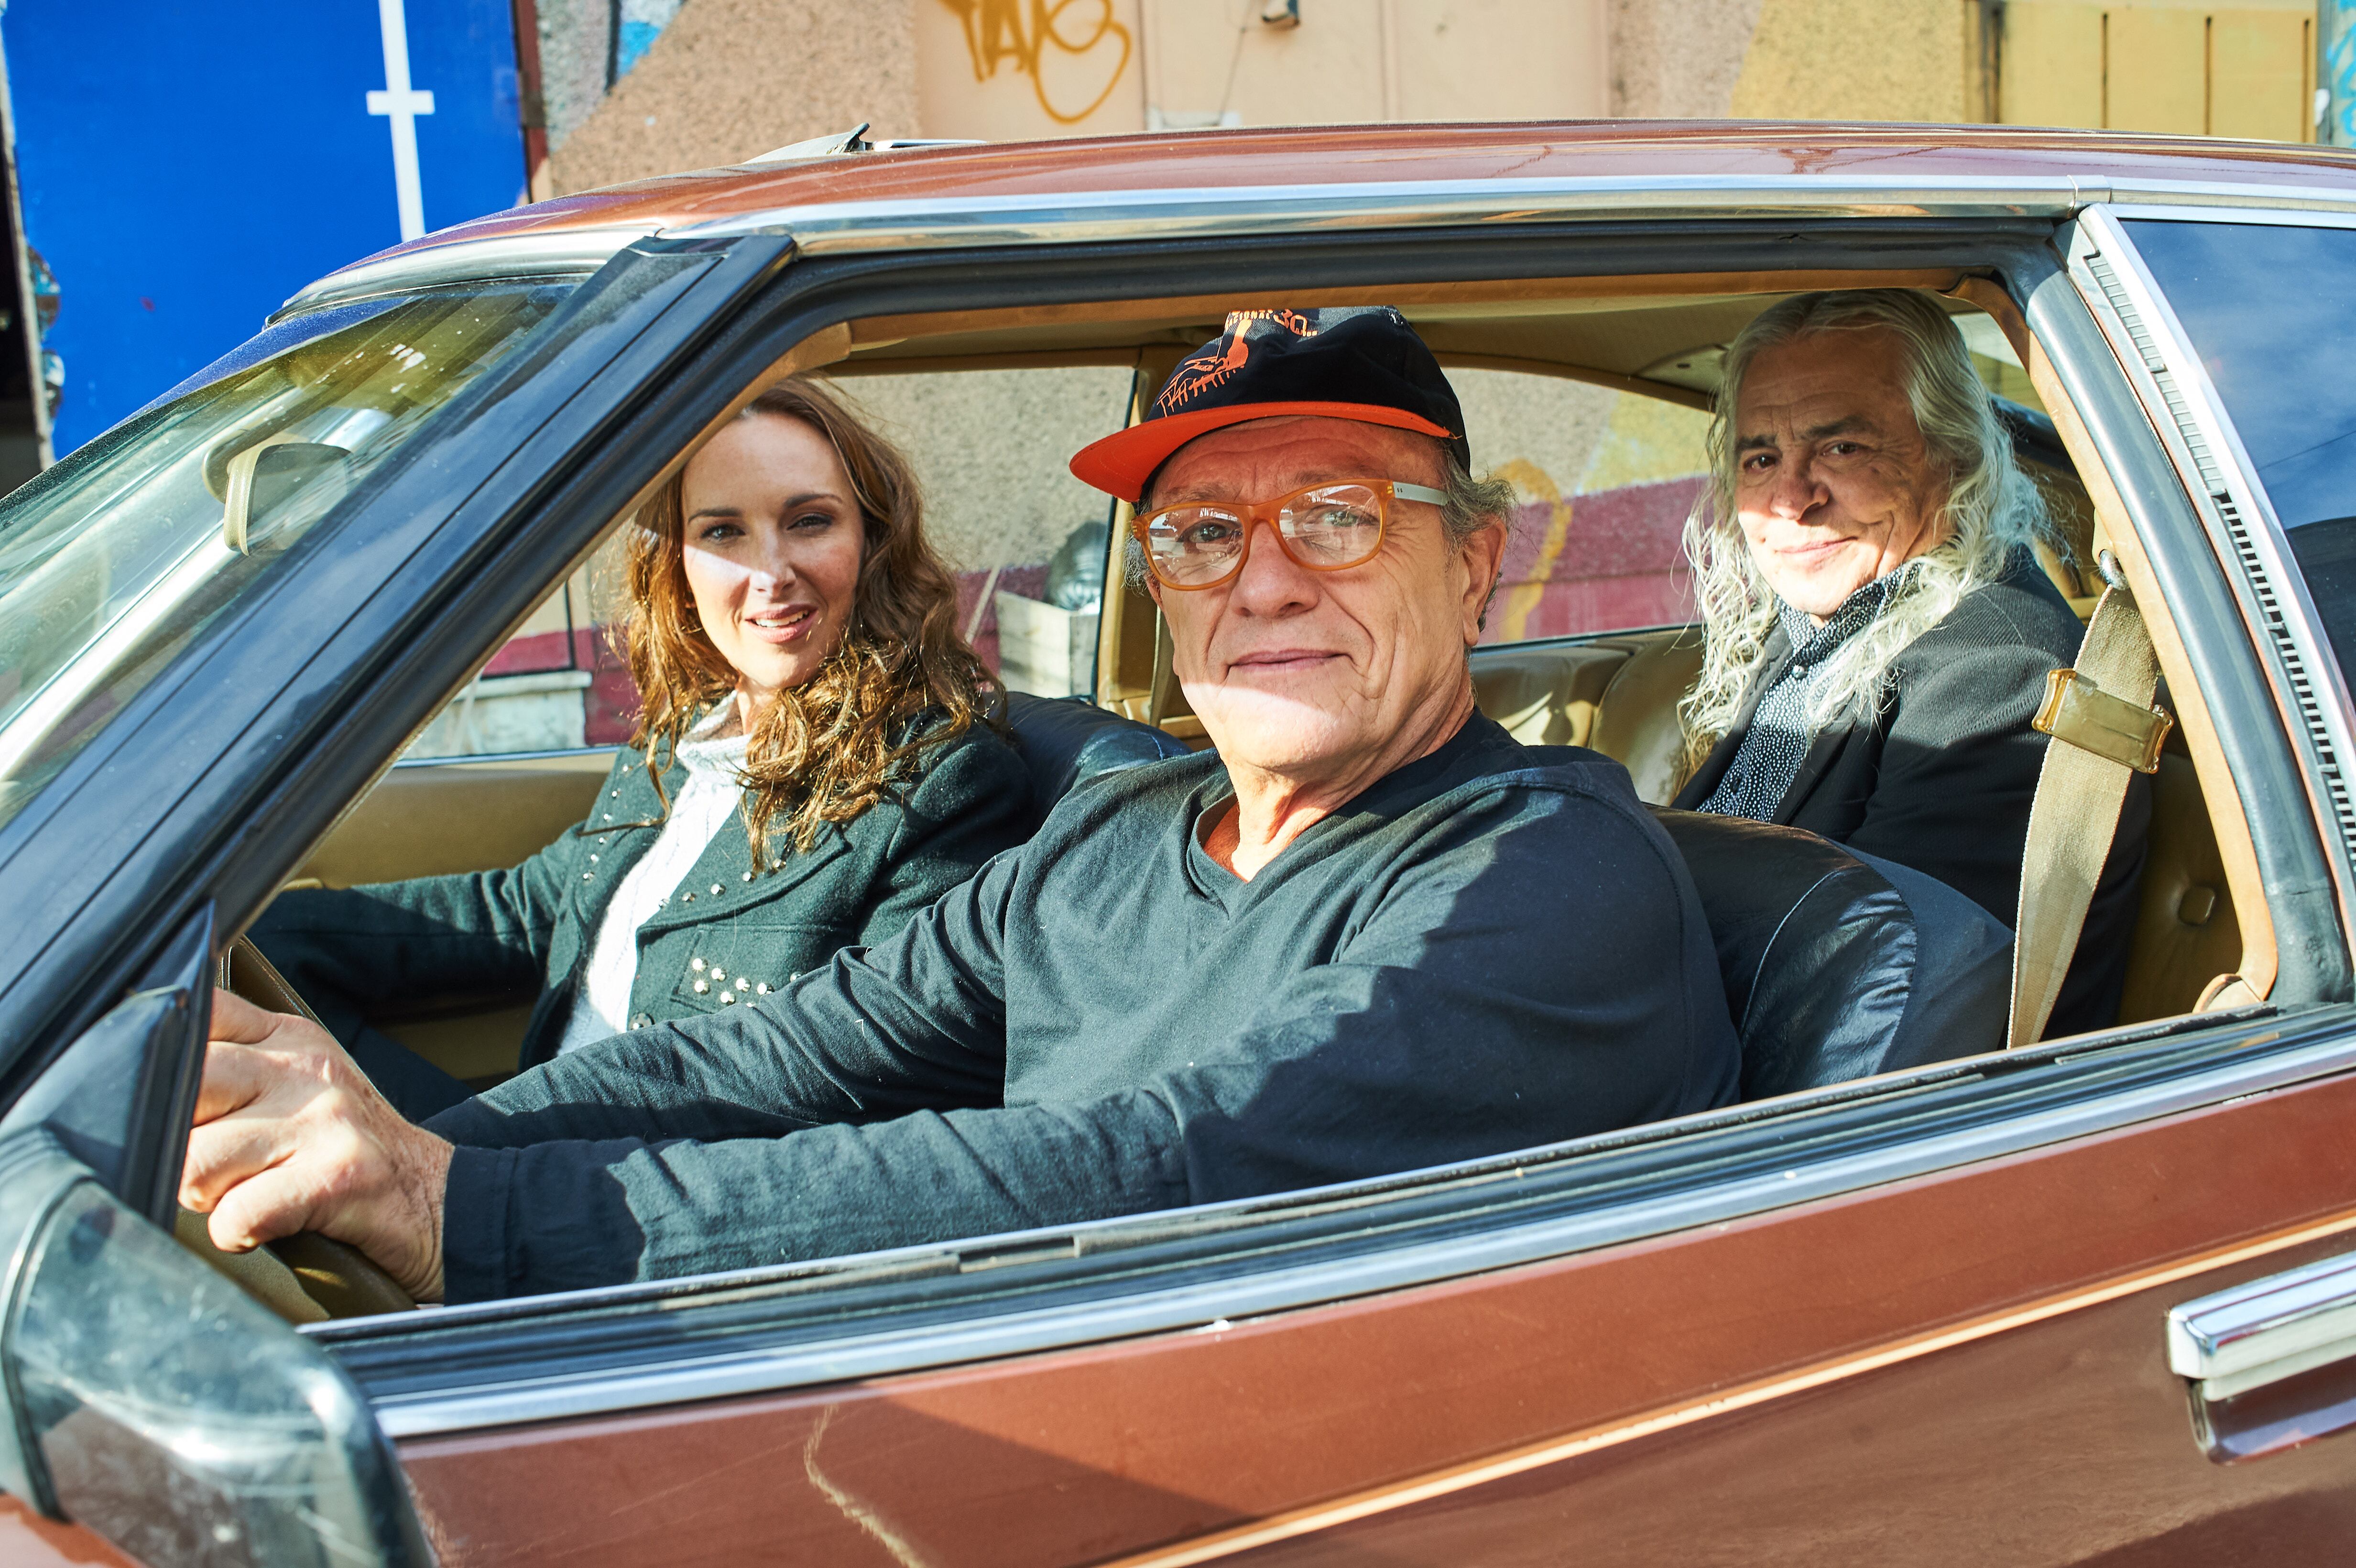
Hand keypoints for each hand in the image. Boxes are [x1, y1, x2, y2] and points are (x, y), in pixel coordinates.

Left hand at [180, 988, 451, 1302]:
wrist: (444, 1201)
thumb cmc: (354, 1152)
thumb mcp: (304, 1085)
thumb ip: (239, 1065)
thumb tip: (147, 1082)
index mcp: (291, 1038)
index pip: (200, 1018)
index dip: (166, 1063)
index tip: (179, 1105)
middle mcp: (306, 1069)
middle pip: (182, 1088)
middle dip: (177, 1144)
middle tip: (208, 1169)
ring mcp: (324, 1121)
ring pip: (195, 1162)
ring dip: (206, 1199)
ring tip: (243, 1199)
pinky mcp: (336, 1177)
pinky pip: (237, 1214)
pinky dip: (237, 1235)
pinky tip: (265, 1229)